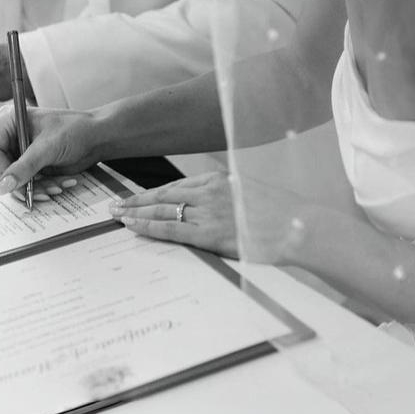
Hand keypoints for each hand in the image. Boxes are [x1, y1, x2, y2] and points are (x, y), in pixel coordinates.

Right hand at [0, 104, 100, 196]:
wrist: (98, 137)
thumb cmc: (75, 130)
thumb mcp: (48, 147)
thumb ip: (24, 167)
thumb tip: (3, 186)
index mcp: (11, 123)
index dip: (1, 170)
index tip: (13, 184)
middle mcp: (13, 138)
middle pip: (3, 170)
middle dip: (22, 183)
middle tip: (40, 192)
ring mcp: (23, 154)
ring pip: (17, 181)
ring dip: (37, 188)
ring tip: (57, 187)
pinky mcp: (34, 166)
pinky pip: (30, 184)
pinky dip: (45, 187)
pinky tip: (62, 184)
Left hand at [110, 172, 306, 263]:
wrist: (300, 227)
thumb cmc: (280, 216)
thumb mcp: (248, 196)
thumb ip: (225, 199)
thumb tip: (209, 209)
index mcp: (218, 180)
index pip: (175, 186)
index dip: (151, 193)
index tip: (134, 197)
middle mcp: (209, 191)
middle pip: (162, 196)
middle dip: (135, 201)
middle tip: (113, 205)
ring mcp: (208, 211)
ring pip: (161, 211)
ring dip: (136, 213)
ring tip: (117, 217)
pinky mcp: (210, 233)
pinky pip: (171, 230)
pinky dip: (148, 227)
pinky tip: (133, 227)